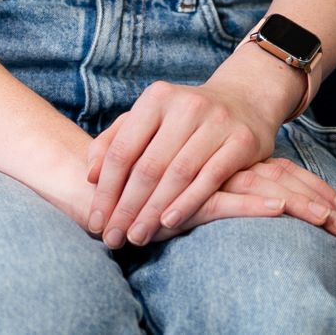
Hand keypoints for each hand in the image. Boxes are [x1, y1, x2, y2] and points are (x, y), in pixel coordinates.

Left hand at [81, 59, 325, 247]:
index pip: (123, 150)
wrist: (244, 100)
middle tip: (113, 238)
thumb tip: (91, 175)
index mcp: (157, 98)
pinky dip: (188, 202)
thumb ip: (114, 141)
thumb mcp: (148, 119)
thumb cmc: (184, 118)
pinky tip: (169, 223)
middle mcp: (187, 105)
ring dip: (153, 211)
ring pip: (178, 174)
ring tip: (137, 237)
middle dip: (127, 208)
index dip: (106, 190)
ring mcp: (217, 122)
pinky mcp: (242, 141)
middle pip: (148, 166)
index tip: (95, 221)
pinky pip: (211, 178)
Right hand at [142, 155, 335, 246]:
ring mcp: (205, 176)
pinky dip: (253, 206)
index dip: (312, 186)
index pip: (279, 170)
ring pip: (261, 188)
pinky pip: (225, 202)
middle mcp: (221, 162)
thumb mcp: (189, 189)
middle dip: (316, 199)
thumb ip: (218, 188)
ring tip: (331, 221)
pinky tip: (279, 209)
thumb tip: (268, 197)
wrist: (95, 178)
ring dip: (300, 204)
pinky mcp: (187, 196)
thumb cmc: (143, 186)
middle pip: (279, 178)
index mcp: (226, 159)